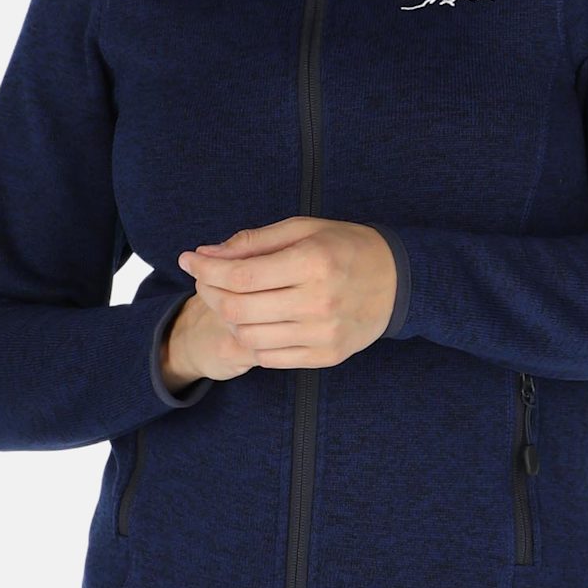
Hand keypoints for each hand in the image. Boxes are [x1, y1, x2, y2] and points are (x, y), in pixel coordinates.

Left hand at [177, 217, 397, 369]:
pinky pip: (270, 357)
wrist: (398, 281)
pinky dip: (251, 339)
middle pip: (237, 309)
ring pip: (249, 337)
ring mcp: (322, 334)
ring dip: (226, 318)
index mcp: (311, 262)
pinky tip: (253, 320)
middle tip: (203, 279)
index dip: (205, 268)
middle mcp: (317, 302)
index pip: (240, 274)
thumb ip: (253, 241)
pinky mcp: (326, 356)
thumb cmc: (346, 246)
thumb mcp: (302, 229)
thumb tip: (206, 254)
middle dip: (208, 293)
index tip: (188, 259)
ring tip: (228, 299)